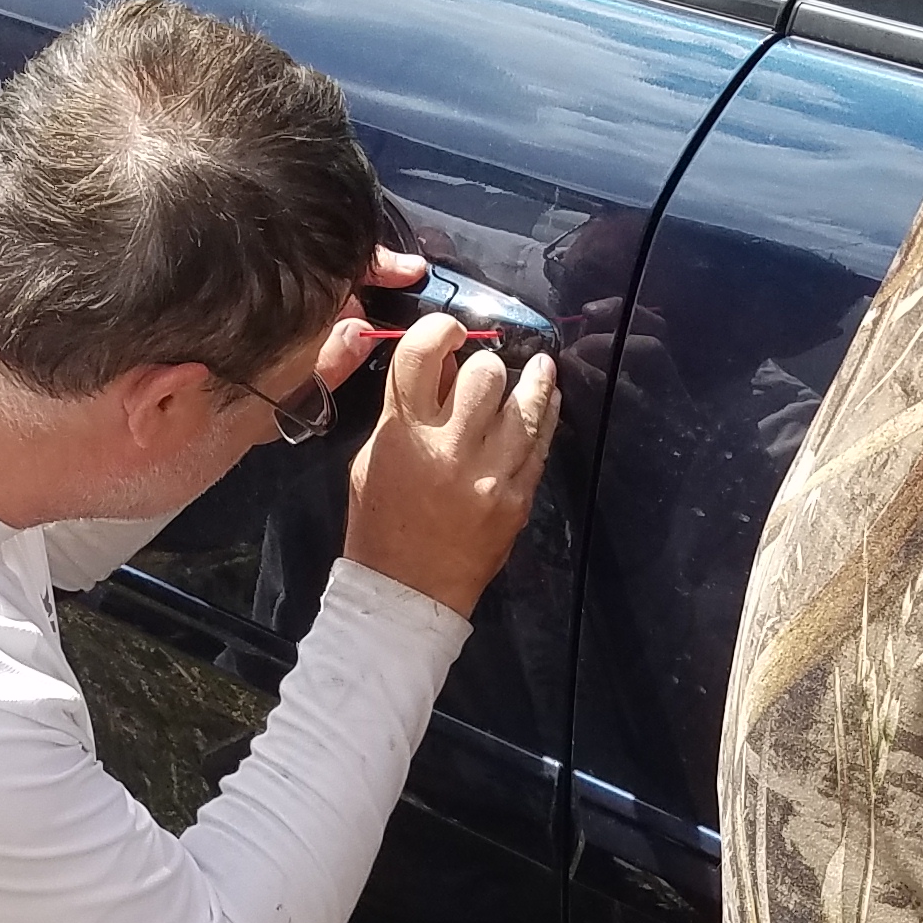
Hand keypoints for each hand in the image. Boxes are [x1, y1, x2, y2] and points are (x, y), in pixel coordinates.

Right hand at [342, 303, 558, 618]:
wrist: (408, 592)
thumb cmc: (381, 524)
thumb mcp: (374, 458)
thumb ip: (405, 411)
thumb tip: (446, 370)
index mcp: (401, 435)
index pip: (421, 355)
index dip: (440, 329)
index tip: (451, 331)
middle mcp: (447, 449)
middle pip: (484, 373)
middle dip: (486, 365)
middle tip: (485, 373)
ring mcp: (489, 476)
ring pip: (526, 404)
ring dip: (533, 380)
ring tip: (539, 368)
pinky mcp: (518, 499)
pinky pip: (542, 444)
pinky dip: (547, 416)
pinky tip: (549, 400)